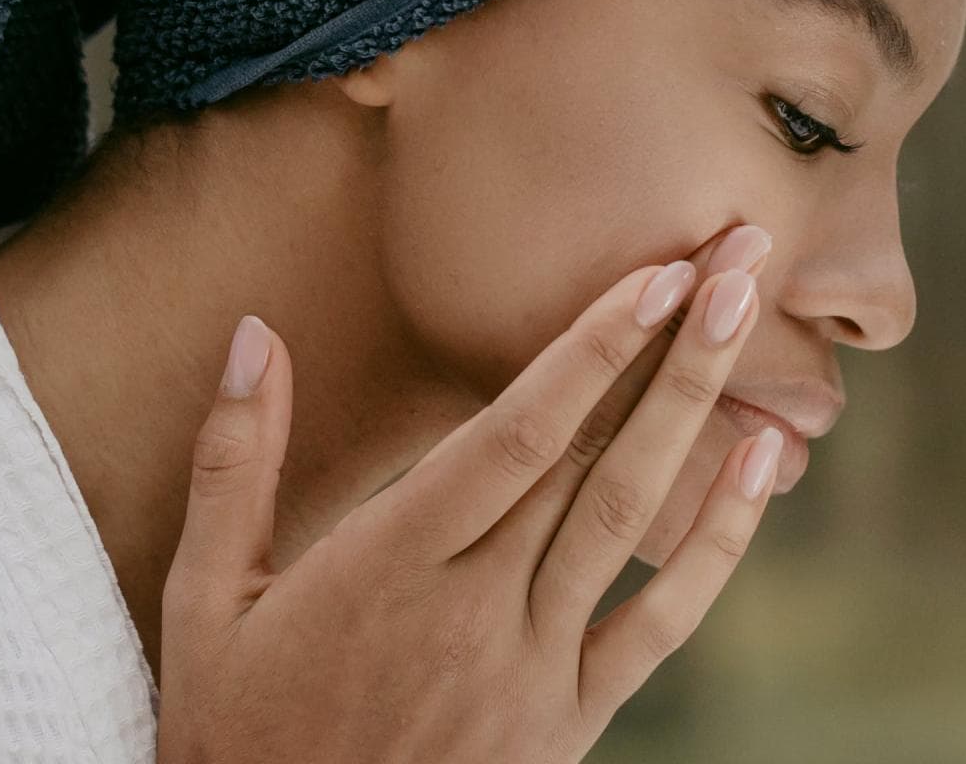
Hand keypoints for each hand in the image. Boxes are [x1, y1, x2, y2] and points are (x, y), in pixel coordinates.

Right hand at [155, 228, 781, 763]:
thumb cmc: (235, 726)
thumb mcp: (204, 595)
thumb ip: (233, 460)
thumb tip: (254, 333)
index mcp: (386, 562)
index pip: (514, 435)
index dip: (594, 348)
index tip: (657, 271)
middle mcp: (472, 607)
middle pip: (592, 456)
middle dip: (673, 347)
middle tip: (741, 249)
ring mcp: (531, 667)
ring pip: (632, 520)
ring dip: (699, 411)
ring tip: (754, 319)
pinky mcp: (567, 721)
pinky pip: (659, 623)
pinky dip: (719, 542)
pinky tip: (761, 463)